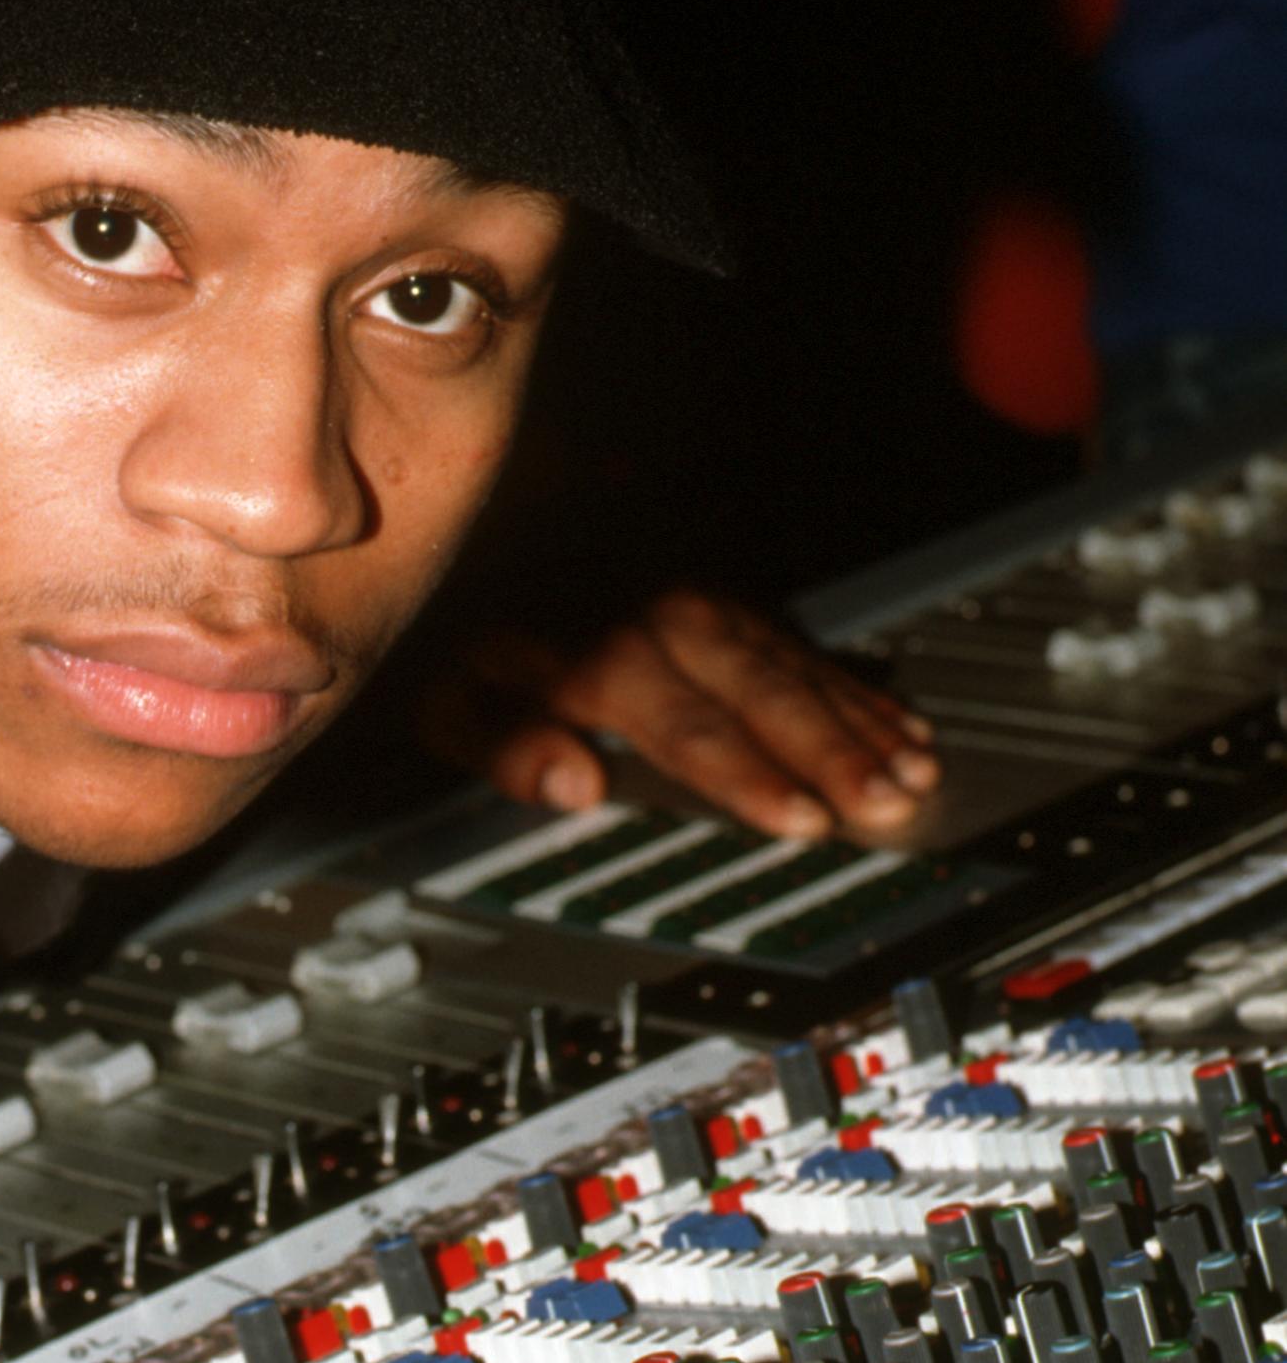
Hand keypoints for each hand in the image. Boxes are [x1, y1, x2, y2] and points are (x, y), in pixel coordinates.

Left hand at [428, 589, 939, 838]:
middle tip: (888, 801)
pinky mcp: (728, 606)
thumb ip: (506, 744)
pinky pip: (804, 647)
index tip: (801, 820)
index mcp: (597, 652)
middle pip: (760, 691)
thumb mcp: (447, 697)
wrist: (485, 542)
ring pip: (796, 666)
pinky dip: (858, 690)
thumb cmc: (465, 640)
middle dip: (831, 749)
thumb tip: (576, 787)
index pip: (687, 724)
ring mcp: (703, 608)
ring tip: (915, 773)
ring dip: (860, 721)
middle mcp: (661, 622)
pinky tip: (901, 727)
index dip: (746, 773)